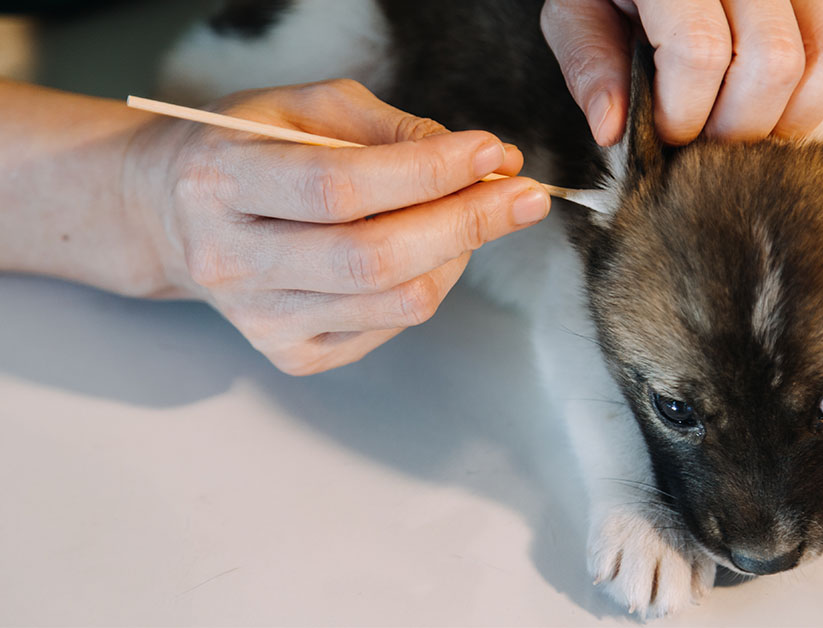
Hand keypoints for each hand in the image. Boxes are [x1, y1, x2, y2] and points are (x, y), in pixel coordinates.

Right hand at [124, 80, 549, 374]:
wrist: (173, 215)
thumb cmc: (249, 147)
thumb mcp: (304, 107)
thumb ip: (390, 129)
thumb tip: (485, 162)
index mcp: (221, 181)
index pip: (338, 187)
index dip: (426, 172)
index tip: (492, 153)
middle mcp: (232, 261)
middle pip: (372, 259)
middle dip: (466, 223)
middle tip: (525, 196)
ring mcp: (260, 320)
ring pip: (393, 302)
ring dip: (458, 255)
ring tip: (478, 214)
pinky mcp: (291, 354)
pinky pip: (390, 328)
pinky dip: (429, 285)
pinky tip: (428, 250)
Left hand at [541, 0, 822, 157]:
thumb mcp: (576, 4)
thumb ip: (590, 61)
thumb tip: (615, 129)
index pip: (701, 54)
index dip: (682, 115)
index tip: (664, 135)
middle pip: (775, 63)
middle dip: (738, 127)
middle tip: (706, 143)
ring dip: (796, 119)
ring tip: (751, 135)